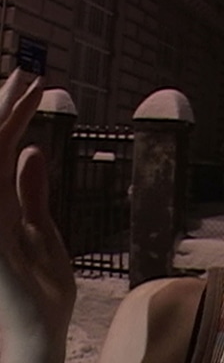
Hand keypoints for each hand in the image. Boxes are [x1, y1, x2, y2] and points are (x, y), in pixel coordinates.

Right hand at [0, 69, 75, 362]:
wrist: (39, 331)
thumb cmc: (38, 286)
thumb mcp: (40, 229)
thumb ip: (32, 191)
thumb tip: (30, 149)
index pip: (0, 148)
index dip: (12, 114)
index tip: (30, 84)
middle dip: (5, 106)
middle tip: (24, 71)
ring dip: (3, 119)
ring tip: (23, 84)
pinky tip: (11, 133)